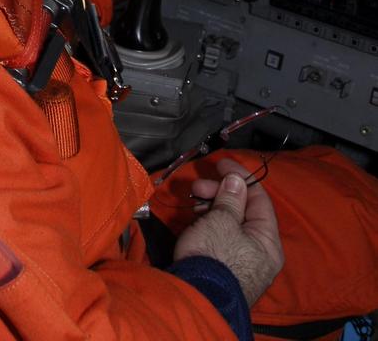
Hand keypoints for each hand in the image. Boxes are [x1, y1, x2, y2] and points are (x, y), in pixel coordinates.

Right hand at [172, 157, 283, 305]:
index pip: (260, 199)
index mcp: (268, 240)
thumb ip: (231, 197)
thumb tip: (237, 180)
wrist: (198, 298)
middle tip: (198, 186)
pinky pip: (222, 238)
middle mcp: (261, 252)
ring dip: (212, 207)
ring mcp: (244, 263)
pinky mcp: (226, 269)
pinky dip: (210, 225)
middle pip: (244, 211)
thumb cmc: (215, 255)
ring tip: (194, 202)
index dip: (240, 177)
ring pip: (231, 224)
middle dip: (220, 194)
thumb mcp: (222, 220)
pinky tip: (196, 219)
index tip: (220, 164)